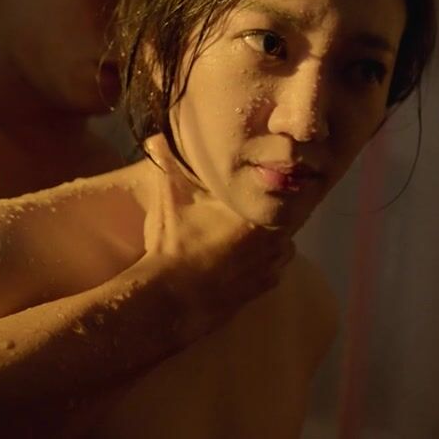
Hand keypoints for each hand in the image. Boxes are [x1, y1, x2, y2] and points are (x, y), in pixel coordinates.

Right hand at [139, 135, 295, 337]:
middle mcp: (272, 241)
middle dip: (271, 214)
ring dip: (271, 240)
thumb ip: (167, 166)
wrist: (170, 301)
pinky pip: (275, 270)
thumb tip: (155, 137)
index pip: (279, 193)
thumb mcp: (169, 202)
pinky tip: (246, 261)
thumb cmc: (172, 247)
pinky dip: (265, 264)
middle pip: (283, 219)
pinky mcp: (263, 290)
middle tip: (251, 210)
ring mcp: (270, 268)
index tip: (258, 187)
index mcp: (255, 214)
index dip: (269, 190)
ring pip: (282, 245)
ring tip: (249, 235)